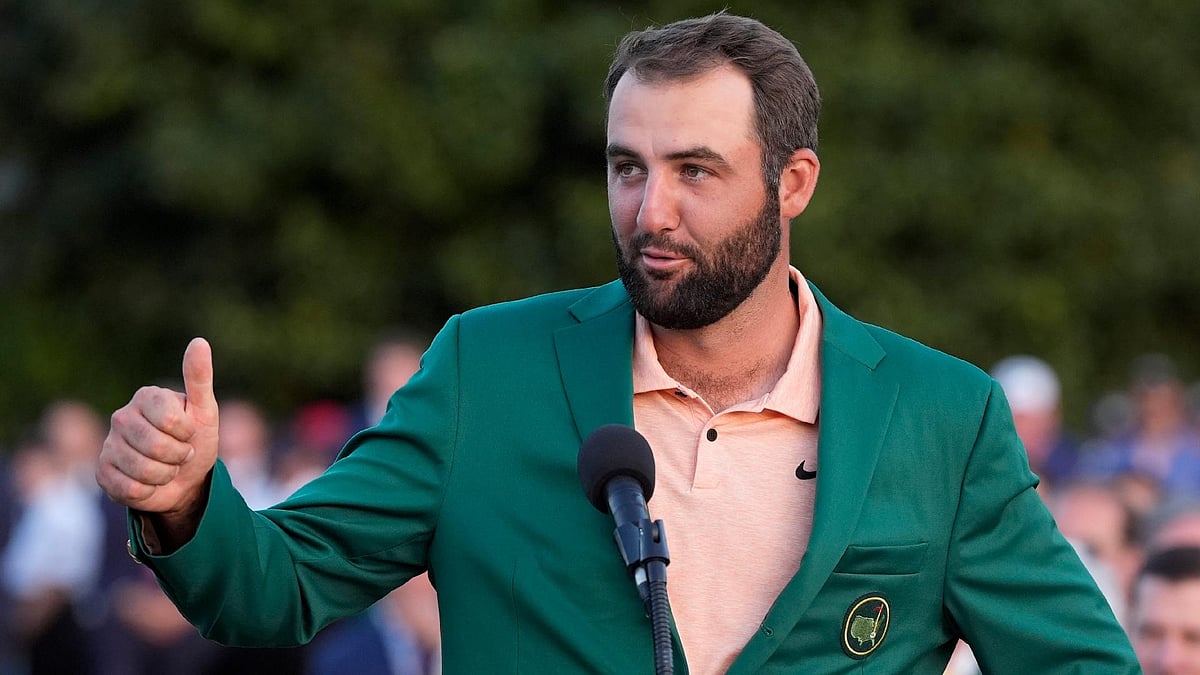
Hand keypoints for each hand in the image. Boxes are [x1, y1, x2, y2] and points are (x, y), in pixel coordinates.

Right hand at [97, 338, 219, 525]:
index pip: (171, 420)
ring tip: (167, 468)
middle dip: (178, 456)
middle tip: (180, 454)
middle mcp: (122, 417)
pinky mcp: (102, 472)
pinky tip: (149, 482)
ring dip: (165, 475)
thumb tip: (199, 342)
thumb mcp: (205, 411)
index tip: (190, 433)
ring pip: (143, 469)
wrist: (185, 479)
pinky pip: (130, 488)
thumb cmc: (196, 440)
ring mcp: (109, 444)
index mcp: (147, 397)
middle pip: (156, 446)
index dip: (187, 433)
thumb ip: (200, 378)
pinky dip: (149, 490)